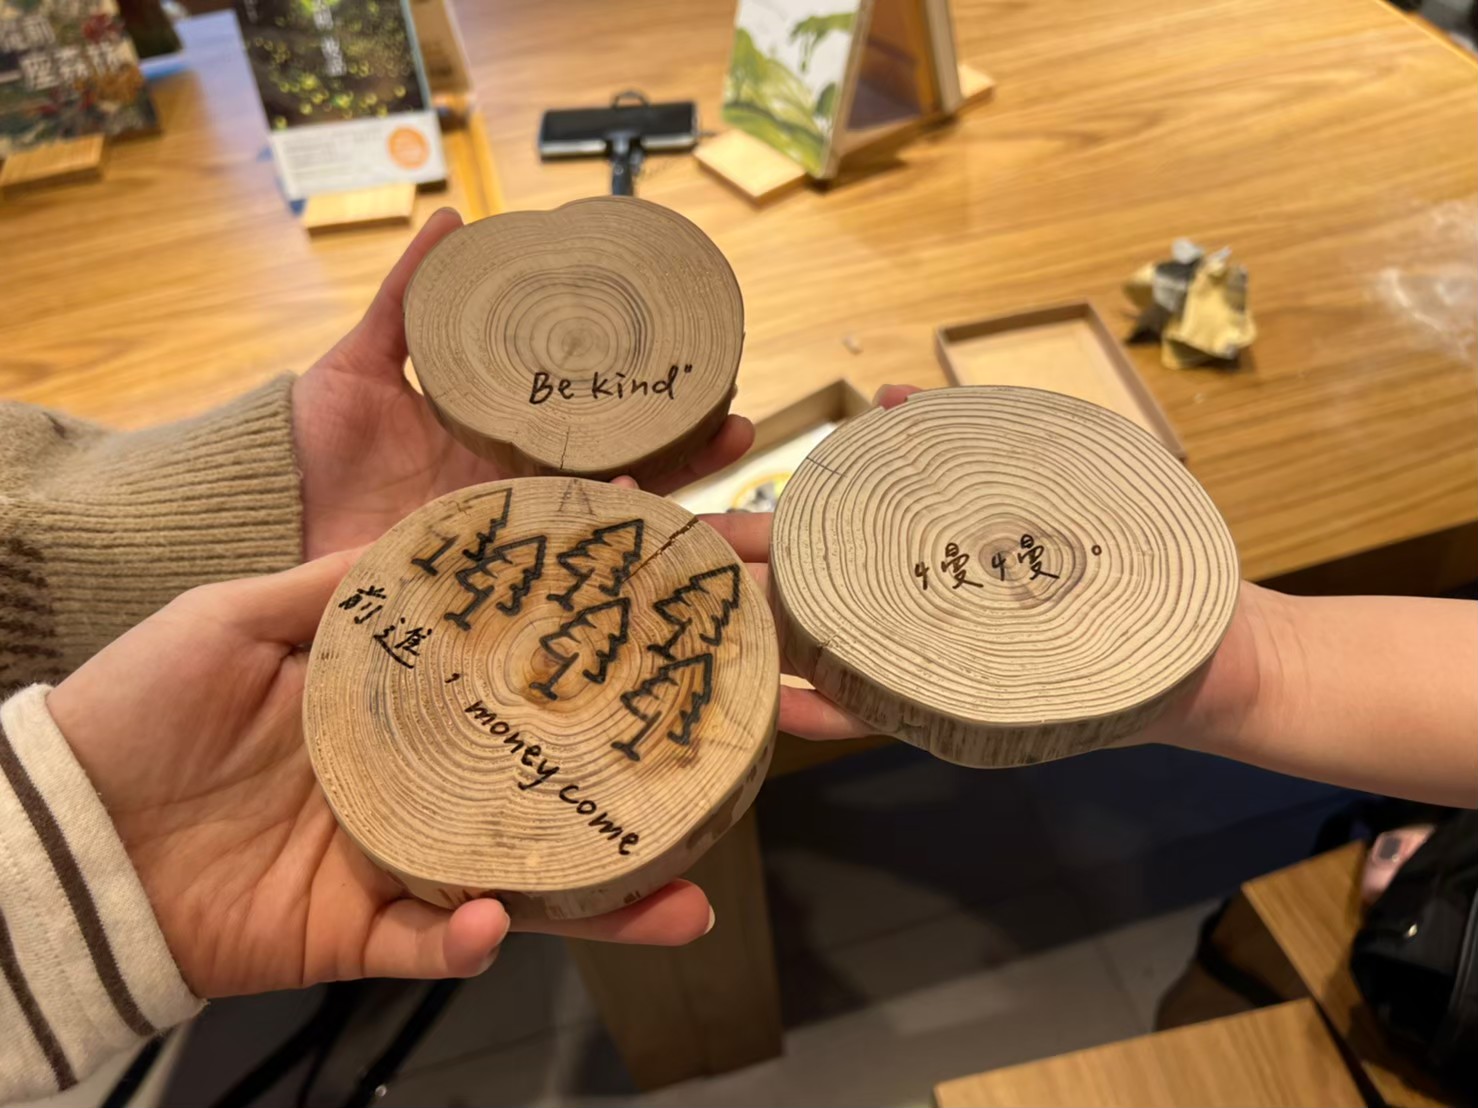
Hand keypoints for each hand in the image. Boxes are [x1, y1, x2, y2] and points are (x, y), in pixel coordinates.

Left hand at [48, 553, 712, 999]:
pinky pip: (432, 947)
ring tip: (685, 902)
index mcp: (402, 704)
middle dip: (649, 785)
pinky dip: (468, 943)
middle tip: (734, 768)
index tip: (671, 600)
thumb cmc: (138, 708)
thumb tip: (434, 536)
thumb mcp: (237, 617)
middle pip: (555, 784)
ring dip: (610, 899)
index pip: (522, 671)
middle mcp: (423, 781)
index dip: (596, 642)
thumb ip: (339, 587)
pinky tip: (499, 921)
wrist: (58, 833)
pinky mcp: (359, 932)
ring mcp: (400, 858)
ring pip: (530, 882)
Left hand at [292, 208, 755, 559]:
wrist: (261, 517)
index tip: (702, 379)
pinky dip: (599, 545)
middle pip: (616, 472)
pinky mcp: (481, 579)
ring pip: (602, 521)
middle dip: (685, 454)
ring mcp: (503, 535)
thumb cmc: (307, 441)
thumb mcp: (360, 360)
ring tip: (726, 472)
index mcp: (496, 438)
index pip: (589, 420)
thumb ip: (407, 298)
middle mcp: (512, 490)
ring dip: (667, 501)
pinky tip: (642, 522)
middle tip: (742, 423)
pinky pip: (551, 564)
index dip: (646, 405)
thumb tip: (452, 218)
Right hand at [718, 382, 1265, 753]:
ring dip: (763, 647)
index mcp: (920, 561)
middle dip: (735, 583)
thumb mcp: (1052, 471)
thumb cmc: (1130, 554)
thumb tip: (896, 394)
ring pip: (827, 655)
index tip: (691, 509)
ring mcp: (931, 665)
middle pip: (806, 597)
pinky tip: (778, 702)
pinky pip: (883, 714)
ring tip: (702, 631)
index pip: (821, 541)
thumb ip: (973, 434)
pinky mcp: (963, 710)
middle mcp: (912, 616)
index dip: (754, 529)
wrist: (1205, 648)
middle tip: (669, 569)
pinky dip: (828, 712)